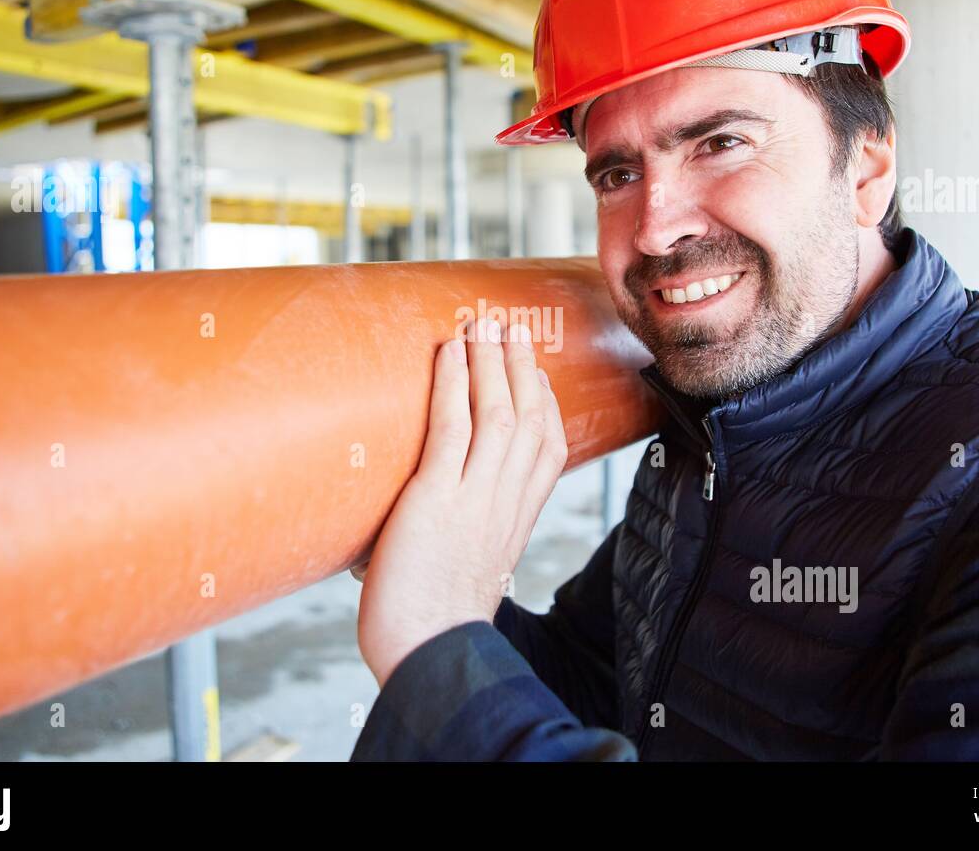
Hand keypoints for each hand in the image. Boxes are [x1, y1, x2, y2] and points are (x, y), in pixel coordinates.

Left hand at [354, 318, 567, 686]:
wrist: (432, 656)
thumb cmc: (438, 625)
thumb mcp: (471, 571)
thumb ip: (465, 538)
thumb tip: (430, 521)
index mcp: (517, 520)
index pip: (548, 449)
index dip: (543, 403)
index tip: (534, 373)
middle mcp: (505, 503)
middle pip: (528, 419)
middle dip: (520, 367)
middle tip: (510, 325)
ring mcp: (475, 499)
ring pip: (497, 414)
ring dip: (490, 361)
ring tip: (483, 322)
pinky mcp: (437, 500)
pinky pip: (452, 430)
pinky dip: (453, 385)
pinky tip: (449, 353)